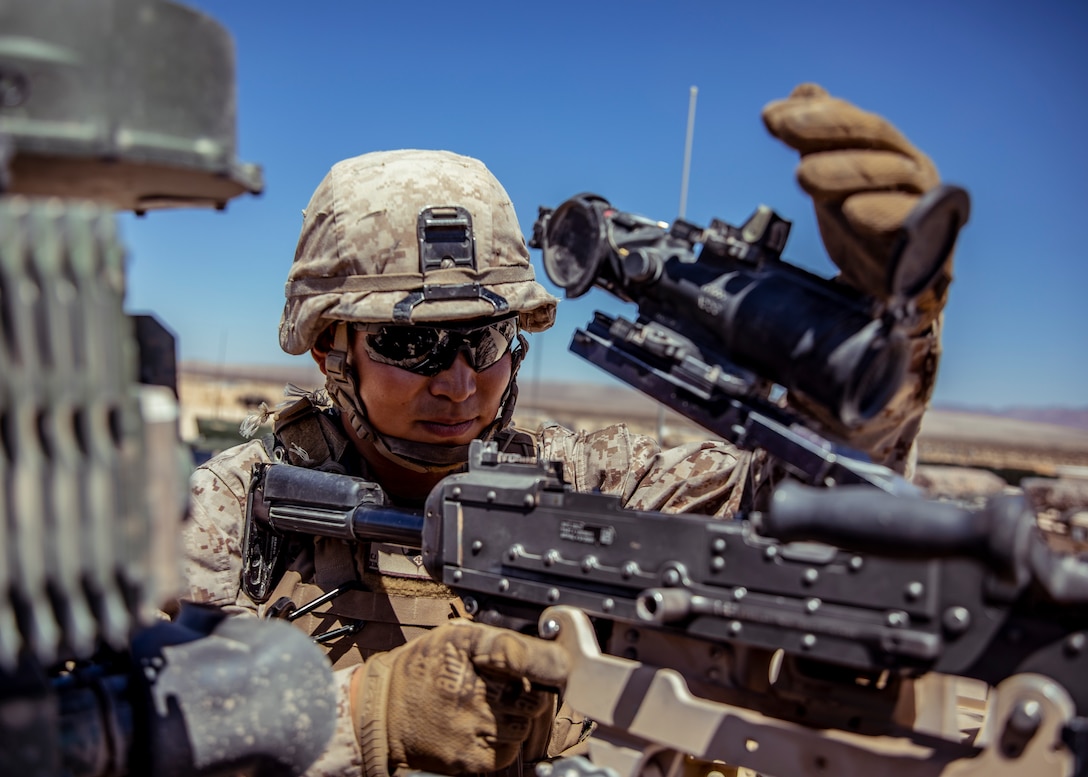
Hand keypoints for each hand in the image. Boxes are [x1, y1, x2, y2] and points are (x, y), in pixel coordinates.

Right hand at [351, 620, 568, 775]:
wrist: (381, 712)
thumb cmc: (419, 670)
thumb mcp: (451, 636)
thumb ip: (492, 637)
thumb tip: (533, 641)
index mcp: (468, 651)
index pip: (521, 653)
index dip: (546, 659)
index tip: (558, 662)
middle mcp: (471, 688)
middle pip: (534, 695)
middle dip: (529, 693)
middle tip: (511, 691)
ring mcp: (472, 726)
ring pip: (524, 725)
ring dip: (517, 719)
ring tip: (492, 711)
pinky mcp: (469, 758)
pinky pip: (509, 752)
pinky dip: (504, 743)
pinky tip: (485, 730)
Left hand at [762, 83, 948, 328]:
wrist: (900, 281)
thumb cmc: (869, 224)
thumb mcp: (836, 179)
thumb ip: (820, 140)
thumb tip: (803, 92)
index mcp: (889, 151)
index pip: (854, 121)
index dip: (816, 113)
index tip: (771, 116)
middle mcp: (911, 168)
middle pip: (875, 136)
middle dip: (828, 127)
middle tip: (786, 128)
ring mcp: (924, 201)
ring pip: (892, 174)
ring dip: (847, 169)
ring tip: (803, 173)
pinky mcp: (929, 242)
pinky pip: (910, 222)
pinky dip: (883, 214)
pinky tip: (853, 211)